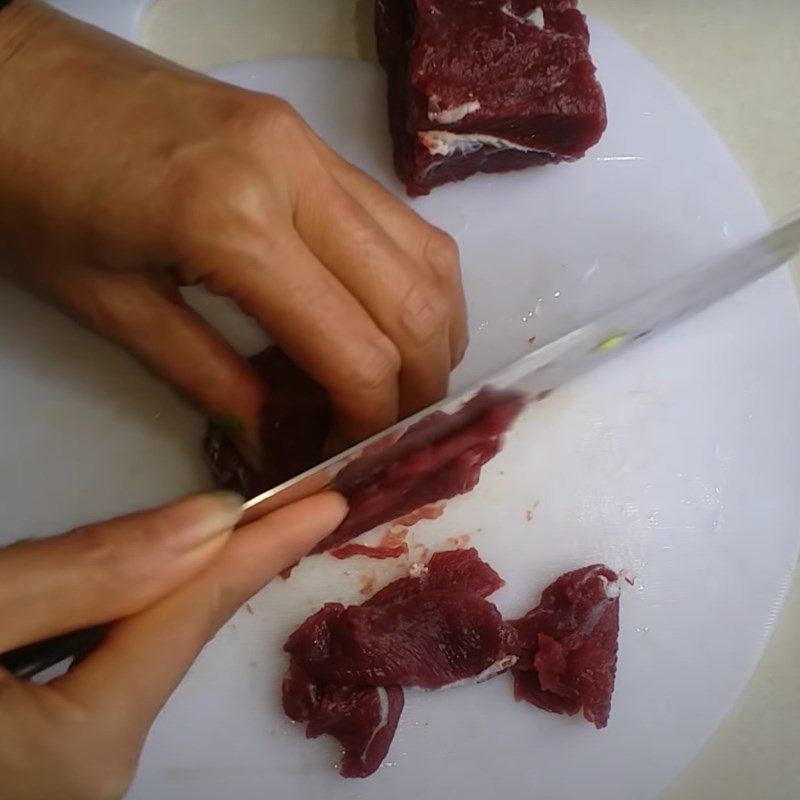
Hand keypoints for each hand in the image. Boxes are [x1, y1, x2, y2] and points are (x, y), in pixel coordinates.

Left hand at [0, 1, 467, 449]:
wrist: (7, 75)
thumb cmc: (27, 189)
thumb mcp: (109, 307)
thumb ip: (211, 380)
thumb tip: (276, 440)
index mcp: (235, 224)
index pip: (357, 352)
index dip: (368, 423)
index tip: (344, 457)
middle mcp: (298, 174)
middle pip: (417, 305)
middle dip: (420, 389)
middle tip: (385, 433)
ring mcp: (312, 145)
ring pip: (429, 256)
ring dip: (431, 334)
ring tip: (396, 383)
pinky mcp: (310, 135)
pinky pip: (398, 220)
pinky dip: (410, 283)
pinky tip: (381, 318)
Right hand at [0, 491, 346, 799]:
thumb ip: (86, 572)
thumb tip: (210, 524)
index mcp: (79, 748)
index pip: (195, 617)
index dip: (267, 548)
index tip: (330, 503)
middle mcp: (91, 780)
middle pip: (172, 639)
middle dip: (225, 562)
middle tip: (287, 503)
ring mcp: (68, 780)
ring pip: (139, 657)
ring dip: (175, 587)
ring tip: (233, 529)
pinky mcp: (45, 766)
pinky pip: (107, 678)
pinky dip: (128, 623)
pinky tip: (142, 585)